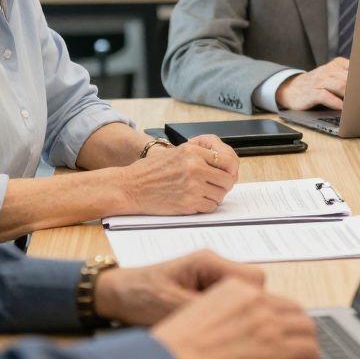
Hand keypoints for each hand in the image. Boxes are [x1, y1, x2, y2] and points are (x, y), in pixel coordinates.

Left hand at [94, 250, 266, 325]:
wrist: (114, 295)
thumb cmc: (137, 296)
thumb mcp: (170, 307)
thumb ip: (206, 309)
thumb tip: (235, 321)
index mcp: (208, 262)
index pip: (253, 279)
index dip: (252, 302)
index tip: (239, 322)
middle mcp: (214, 265)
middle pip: (251, 287)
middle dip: (242, 309)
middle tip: (221, 328)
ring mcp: (210, 276)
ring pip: (240, 296)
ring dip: (230, 313)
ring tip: (207, 326)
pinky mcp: (204, 289)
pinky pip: (226, 301)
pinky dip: (219, 315)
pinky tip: (202, 325)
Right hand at [121, 138, 238, 215]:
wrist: (129, 187)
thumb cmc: (149, 171)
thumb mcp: (175, 152)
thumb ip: (199, 154)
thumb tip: (225, 162)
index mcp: (192, 151)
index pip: (227, 160)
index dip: (230, 169)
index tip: (227, 173)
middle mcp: (194, 167)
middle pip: (228, 179)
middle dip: (223, 185)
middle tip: (214, 186)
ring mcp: (192, 186)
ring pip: (221, 195)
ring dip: (214, 196)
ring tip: (201, 193)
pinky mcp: (188, 203)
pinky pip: (210, 207)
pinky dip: (206, 206)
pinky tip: (194, 201)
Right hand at [150, 277, 319, 358]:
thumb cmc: (174, 347)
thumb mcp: (196, 312)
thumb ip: (223, 314)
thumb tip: (235, 329)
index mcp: (236, 288)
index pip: (273, 299)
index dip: (280, 318)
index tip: (280, 331)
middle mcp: (256, 300)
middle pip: (295, 311)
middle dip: (299, 329)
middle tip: (297, 346)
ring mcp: (268, 323)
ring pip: (307, 328)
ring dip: (308, 345)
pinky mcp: (275, 347)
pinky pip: (309, 350)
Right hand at [277, 58, 349, 110]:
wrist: (292, 89)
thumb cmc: (319, 84)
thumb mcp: (334, 75)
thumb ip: (350, 76)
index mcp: (337, 64)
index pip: (356, 67)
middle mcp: (329, 71)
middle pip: (349, 77)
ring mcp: (320, 81)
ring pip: (339, 85)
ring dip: (350, 94)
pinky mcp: (312, 93)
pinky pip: (325, 96)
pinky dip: (335, 102)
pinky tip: (343, 109)